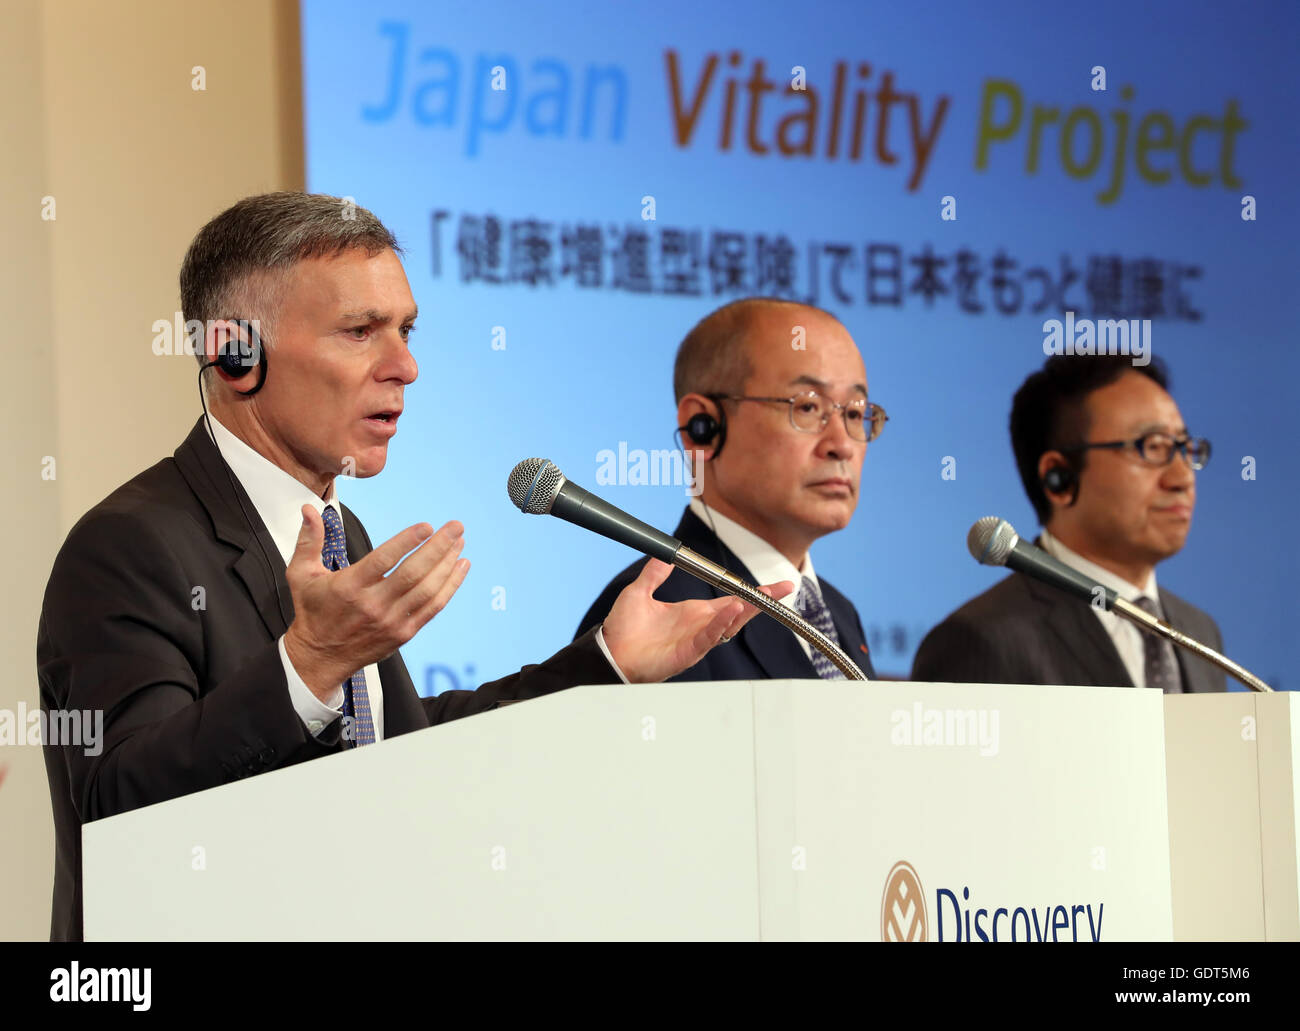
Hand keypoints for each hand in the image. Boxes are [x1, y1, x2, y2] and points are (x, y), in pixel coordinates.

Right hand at [284, 506, 469, 700]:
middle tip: (456, 526)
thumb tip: (308, 509)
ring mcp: (391, 621)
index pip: (383, 560)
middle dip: (439, 547)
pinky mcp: (404, 633)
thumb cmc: (312, 611)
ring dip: (447, 564)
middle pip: (413, 573)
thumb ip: (309, 540)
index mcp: (349, 586)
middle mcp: (373, 604)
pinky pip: (432, 608)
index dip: (406, 542)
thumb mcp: (301, 574)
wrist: (320, 657)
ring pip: (427, 590)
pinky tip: (460, 567)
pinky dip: (450, 587)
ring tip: (460, 542)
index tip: (427, 526)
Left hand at [600, 559, 793, 682]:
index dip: (749, 591)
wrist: (609, 652)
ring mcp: (695, 640)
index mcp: (692, 612)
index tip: (770, 585)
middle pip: (738, 611)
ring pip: (728, 625)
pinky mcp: (687, 653)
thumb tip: (666, 554)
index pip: (728, 598)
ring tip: (755, 597)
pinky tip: (731, 612)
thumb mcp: (639, 592)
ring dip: (742, 611)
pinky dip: (721, 624)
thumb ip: (654, 573)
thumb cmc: (623, 629)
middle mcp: (699, 625)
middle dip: (761, 600)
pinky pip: (709, 638)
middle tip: (783, 589)